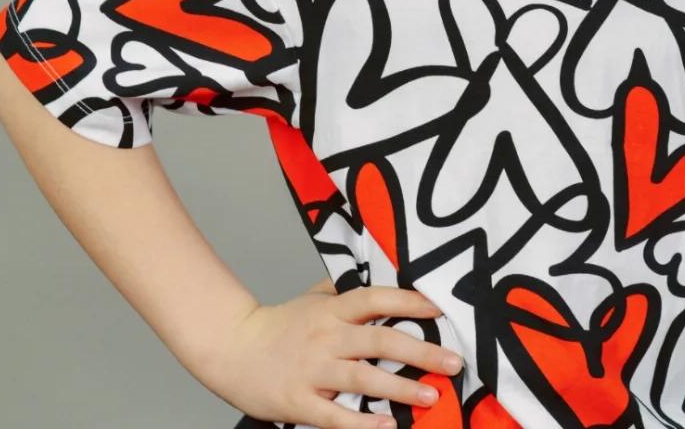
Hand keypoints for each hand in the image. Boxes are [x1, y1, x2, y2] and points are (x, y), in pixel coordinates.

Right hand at [197, 278, 462, 428]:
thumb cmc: (280, 325)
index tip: (439, 309)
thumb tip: (380, 271)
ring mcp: (313, 371)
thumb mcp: (313, 298)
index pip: (375, 299)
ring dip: (401, 388)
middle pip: (378, 340)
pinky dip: (363, 425)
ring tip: (432, 395)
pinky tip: (388, 426)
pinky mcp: (300, 402)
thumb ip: (345, 289)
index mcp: (331, 310)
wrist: (232, 349)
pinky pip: (336, 417)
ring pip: (363, 379)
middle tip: (453, 361)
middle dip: (420, 351)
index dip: (407, 301)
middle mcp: (326, 337)